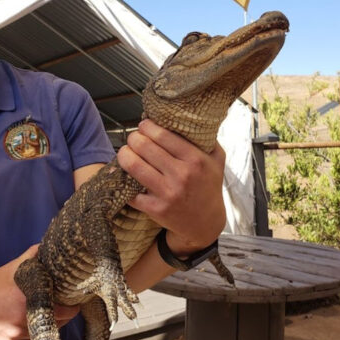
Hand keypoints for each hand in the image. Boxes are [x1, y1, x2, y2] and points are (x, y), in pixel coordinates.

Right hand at [0, 244, 79, 339]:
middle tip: (66, 304)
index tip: (75, 297)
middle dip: (66, 313)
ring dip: (53, 323)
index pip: (67, 309)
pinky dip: (38, 333)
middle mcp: (24, 319)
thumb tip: (46, 246)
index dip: (74, 303)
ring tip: (52, 312)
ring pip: (49, 333)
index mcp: (27, 298)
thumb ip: (31, 258)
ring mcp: (17, 335)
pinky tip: (35, 322)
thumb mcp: (9, 270)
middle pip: (61, 322)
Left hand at [118, 119, 225, 256]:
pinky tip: (124, 175)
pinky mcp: (156, 209)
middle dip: (133, 138)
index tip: (143, 125)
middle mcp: (182, 175)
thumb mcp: (216, 160)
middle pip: (144, 147)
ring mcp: (167, 193)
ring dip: (123, 155)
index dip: (147, 126)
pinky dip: (123, 182)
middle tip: (132, 138)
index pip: (162, 135)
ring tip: (125, 152)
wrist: (206, 223)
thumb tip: (189, 116)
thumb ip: (206, 138)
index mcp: (196, 160)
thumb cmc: (208, 186)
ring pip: (133, 166)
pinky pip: (130, 191)